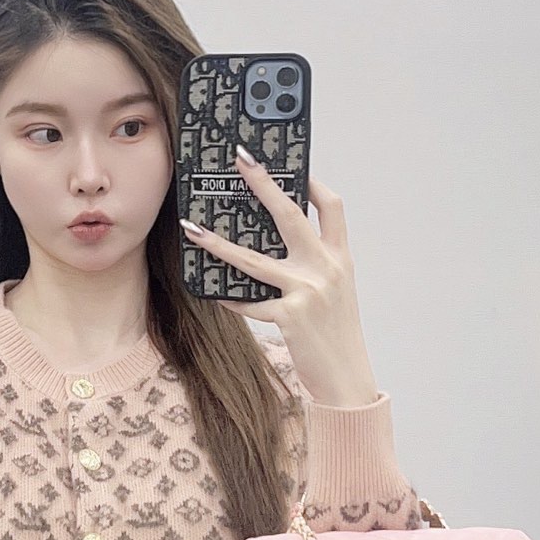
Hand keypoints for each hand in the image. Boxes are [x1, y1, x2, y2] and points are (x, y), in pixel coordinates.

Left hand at [180, 157, 379, 406]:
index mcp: (339, 259)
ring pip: (254, 261)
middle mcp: (325, 269)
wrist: (347, 379)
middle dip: (264, 183)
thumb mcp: (335, 293)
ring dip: (218, 244)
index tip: (294, 165)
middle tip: (241, 160)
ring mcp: (307, 292)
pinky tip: (213, 294)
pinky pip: (249, 303)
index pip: (332, 207)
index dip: (313, 182)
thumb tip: (276, 246)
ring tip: (192, 229)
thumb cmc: (335, 335)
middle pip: (290, 215)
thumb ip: (315, 266)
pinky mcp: (290, 317)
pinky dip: (231, 300)